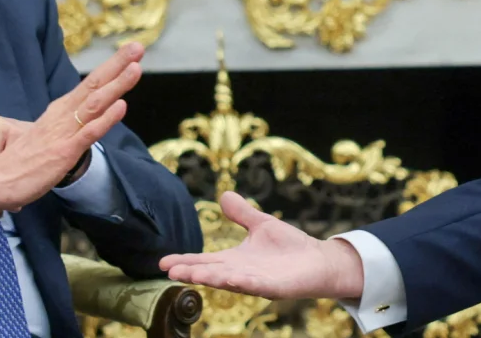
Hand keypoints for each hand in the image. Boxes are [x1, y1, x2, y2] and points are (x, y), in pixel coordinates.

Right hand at [0, 41, 144, 215]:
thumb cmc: (23, 159)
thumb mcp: (49, 135)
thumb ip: (69, 124)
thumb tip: (87, 116)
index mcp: (60, 111)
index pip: (90, 84)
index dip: (111, 67)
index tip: (131, 51)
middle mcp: (63, 116)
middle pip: (94, 86)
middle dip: (117, 66)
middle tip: (137, 47)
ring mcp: (64, 133)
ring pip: (94, 104)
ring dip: (115, 86)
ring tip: (135, 68)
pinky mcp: (64, 152)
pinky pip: (88, 134)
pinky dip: (105, 119)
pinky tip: (121, 106)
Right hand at [158, 191, 364, 299]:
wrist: (318, 260)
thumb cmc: (289, 247)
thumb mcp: (261, 225)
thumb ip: (242, 213)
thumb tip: (224, 194)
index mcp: (234, 260)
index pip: (205, 260)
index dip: (185, 261)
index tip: (163, 262)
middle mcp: (240, 273)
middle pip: (211, 272)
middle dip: (191, 271)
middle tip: (169, 271)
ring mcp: (256, 282)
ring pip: (229, 281)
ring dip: (210, 278)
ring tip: (191, 275)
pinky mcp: (274, 287)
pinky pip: (256, 286)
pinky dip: (243, 282)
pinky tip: (231, 278)